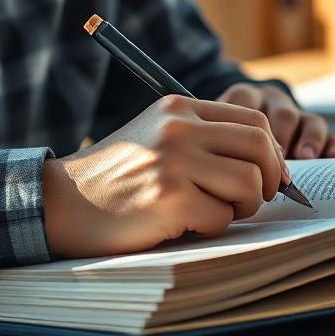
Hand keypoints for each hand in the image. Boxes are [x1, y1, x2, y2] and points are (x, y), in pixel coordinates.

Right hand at [42, 94, 287, 258]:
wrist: (62, 201)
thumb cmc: (114, 177)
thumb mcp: (155, 136)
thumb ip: (202, 137)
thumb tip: (268, 161)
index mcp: (178, 108)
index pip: (253, 119)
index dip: (272, 151)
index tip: (271, 176)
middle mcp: (178, 128)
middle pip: (260, 146)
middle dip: (269, 179)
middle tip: (255, 198)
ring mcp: (174, 161)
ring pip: (249, 182)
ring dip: (242, 206)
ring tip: (215, 212)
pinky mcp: (169, 197)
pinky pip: (221, 217)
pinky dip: (211, 227)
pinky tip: (183, 224)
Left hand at [216, 82, 334, 159]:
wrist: (249, 136)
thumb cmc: (227, 139)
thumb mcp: (217, 133)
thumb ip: (216, 141)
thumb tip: (217, 164)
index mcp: (247, 98)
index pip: (245, 101)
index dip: (246, 123)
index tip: (243, 146)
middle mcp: (275, 104)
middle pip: (282, 113)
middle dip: (281, 135)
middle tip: (277, 156)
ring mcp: (300, 118)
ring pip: (311, 122)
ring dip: (309, 140)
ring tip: (304, 158)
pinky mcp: (321, 136)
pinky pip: (334, 139)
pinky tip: (333, 158)